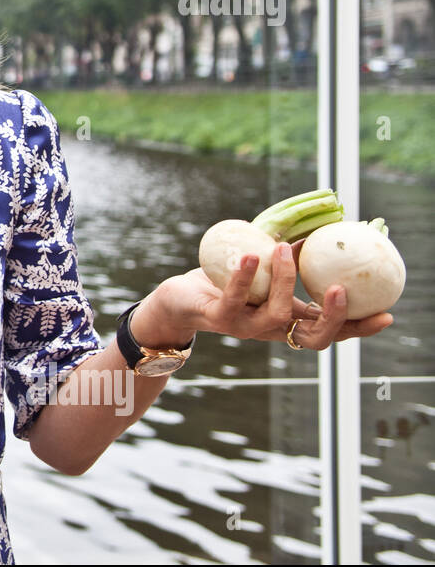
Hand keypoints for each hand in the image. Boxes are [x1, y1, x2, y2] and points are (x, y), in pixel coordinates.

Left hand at [158, 240, 393, 349]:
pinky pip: (236, 300)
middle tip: (341, 290)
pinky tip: (252, 254)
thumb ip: (291, 256)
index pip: (331, 331)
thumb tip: (323, 228)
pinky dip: (245, 277)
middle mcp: (271, 329)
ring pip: (276, 315)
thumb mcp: (264, 270)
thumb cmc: (226, 282)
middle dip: (332, 318)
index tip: (387, 314)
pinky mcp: (218, 318)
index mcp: (288, 320)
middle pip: (314, 338)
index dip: (359, 328)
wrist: (179, 299)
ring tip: (283, 251)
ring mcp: (246, 328)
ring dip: (284, 281)